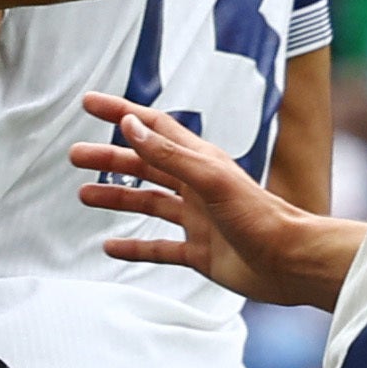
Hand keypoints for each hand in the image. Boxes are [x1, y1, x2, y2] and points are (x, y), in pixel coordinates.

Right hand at [69, 91, 363, 308]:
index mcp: (201, 160)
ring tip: (83, 195)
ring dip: (117, 197)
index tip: (90, 105)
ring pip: (148, 203)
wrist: (291, 262)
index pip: (153, 128)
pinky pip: (159, 248)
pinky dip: (134, 247)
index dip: (122, 113)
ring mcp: (198, 219)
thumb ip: (168, 153)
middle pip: (145, 165)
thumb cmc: (260, 216)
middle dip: (110, 158)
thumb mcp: (210, 178)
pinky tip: (110, 247)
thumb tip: (130, 125)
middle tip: (75, 157)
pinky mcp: (200, 252)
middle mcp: (197, 186)